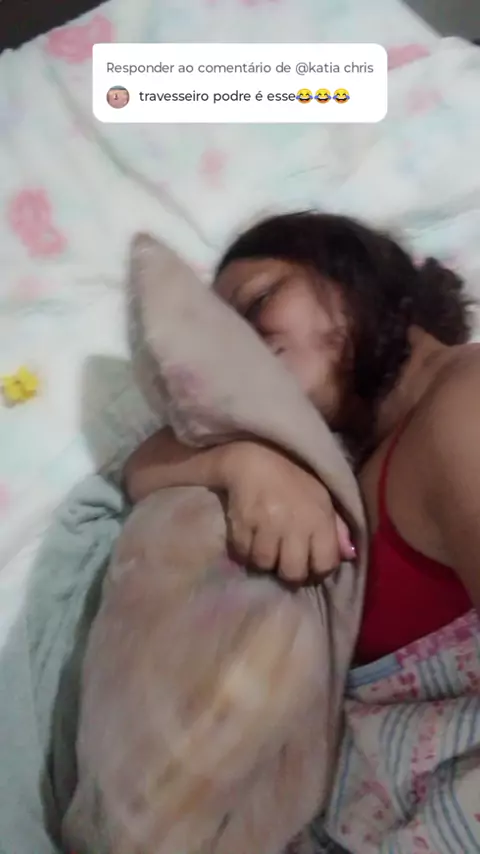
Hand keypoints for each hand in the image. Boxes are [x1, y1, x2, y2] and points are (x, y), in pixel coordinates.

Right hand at [217, 441, 355, 581]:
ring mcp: (267, 524)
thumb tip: (350, 555)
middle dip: (288, 571)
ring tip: (263, 546)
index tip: (308, 563)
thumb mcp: (323, 496)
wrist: (257, 454)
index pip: (325, 564)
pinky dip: (243, 550)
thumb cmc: (295, 476)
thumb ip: (338, 527)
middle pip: (292, 572)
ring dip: (263, 560)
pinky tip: (248, 538)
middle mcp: (295, 524)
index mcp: (320, 518)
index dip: (317, 570)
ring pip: (264, 564)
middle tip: (282, 560)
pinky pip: (242, 552)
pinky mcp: (242, 521)